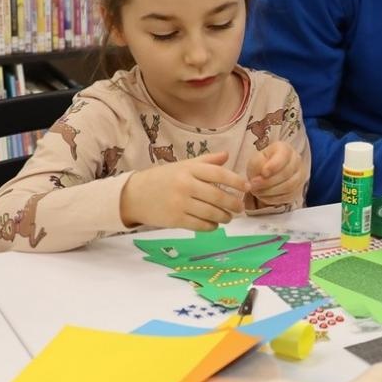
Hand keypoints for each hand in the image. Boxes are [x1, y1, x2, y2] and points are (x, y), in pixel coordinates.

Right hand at [120, 152, 247, 230]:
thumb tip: (227, 156)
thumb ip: (206, 161)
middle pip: (218, 196)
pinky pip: (201, 225)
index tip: (247, 188)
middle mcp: (185, 185)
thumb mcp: (182, 165)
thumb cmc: (162, 178)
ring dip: (224, 217)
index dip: (236, 181)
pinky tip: (214, 224)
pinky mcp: (175, 220)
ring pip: (211, 213)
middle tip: (240, 207)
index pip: (219, 174)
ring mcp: (180, 203)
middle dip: (233, 203)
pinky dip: (211, 226)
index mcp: (189, 169)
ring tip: (228, 217)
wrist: (134, 195)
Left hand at [246, 141, 305, 207]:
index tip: (263, 173)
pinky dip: (274, 198)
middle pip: (286, 174)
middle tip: (253, 186)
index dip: (274, 166)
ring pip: (289, 187)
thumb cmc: (262, 164)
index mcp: (285, 149)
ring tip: (257, 192)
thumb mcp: (256, 160)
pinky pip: (288, 196)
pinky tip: (263, 196)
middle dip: (268, 182)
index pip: (283, 156)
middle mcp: (296, 161)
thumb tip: (262, 175)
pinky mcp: (298, 189)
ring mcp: (300, 176)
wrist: (266, 175)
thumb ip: (258, 165)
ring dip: (270, 192)